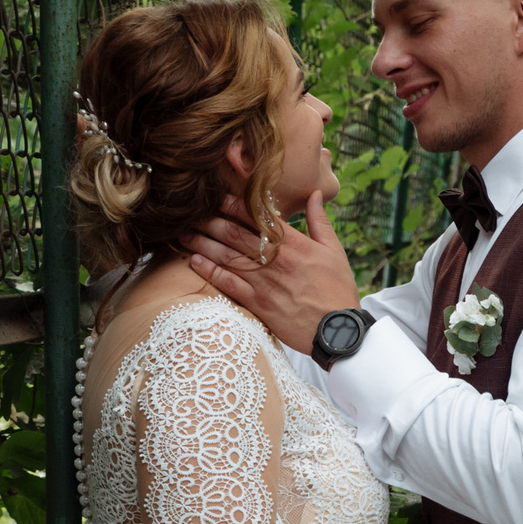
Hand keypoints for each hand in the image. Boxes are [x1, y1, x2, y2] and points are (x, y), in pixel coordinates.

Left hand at [183, 193, 360, 354]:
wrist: (339, 330)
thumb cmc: (338, 289)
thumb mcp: (334, 251)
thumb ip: (319, 220)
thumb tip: (314, 193)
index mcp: (294, 244)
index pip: (258, 217)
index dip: (234, 205)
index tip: (217, 196)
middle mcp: (275, 259)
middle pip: (235, 235)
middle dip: (210, 221)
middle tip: (191, 213)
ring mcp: (265, 282)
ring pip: (227, 257)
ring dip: (203, 243)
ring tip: (184, 234)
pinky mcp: (258, 304)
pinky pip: (228, 284)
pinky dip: (209, 272)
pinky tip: (193, 262)